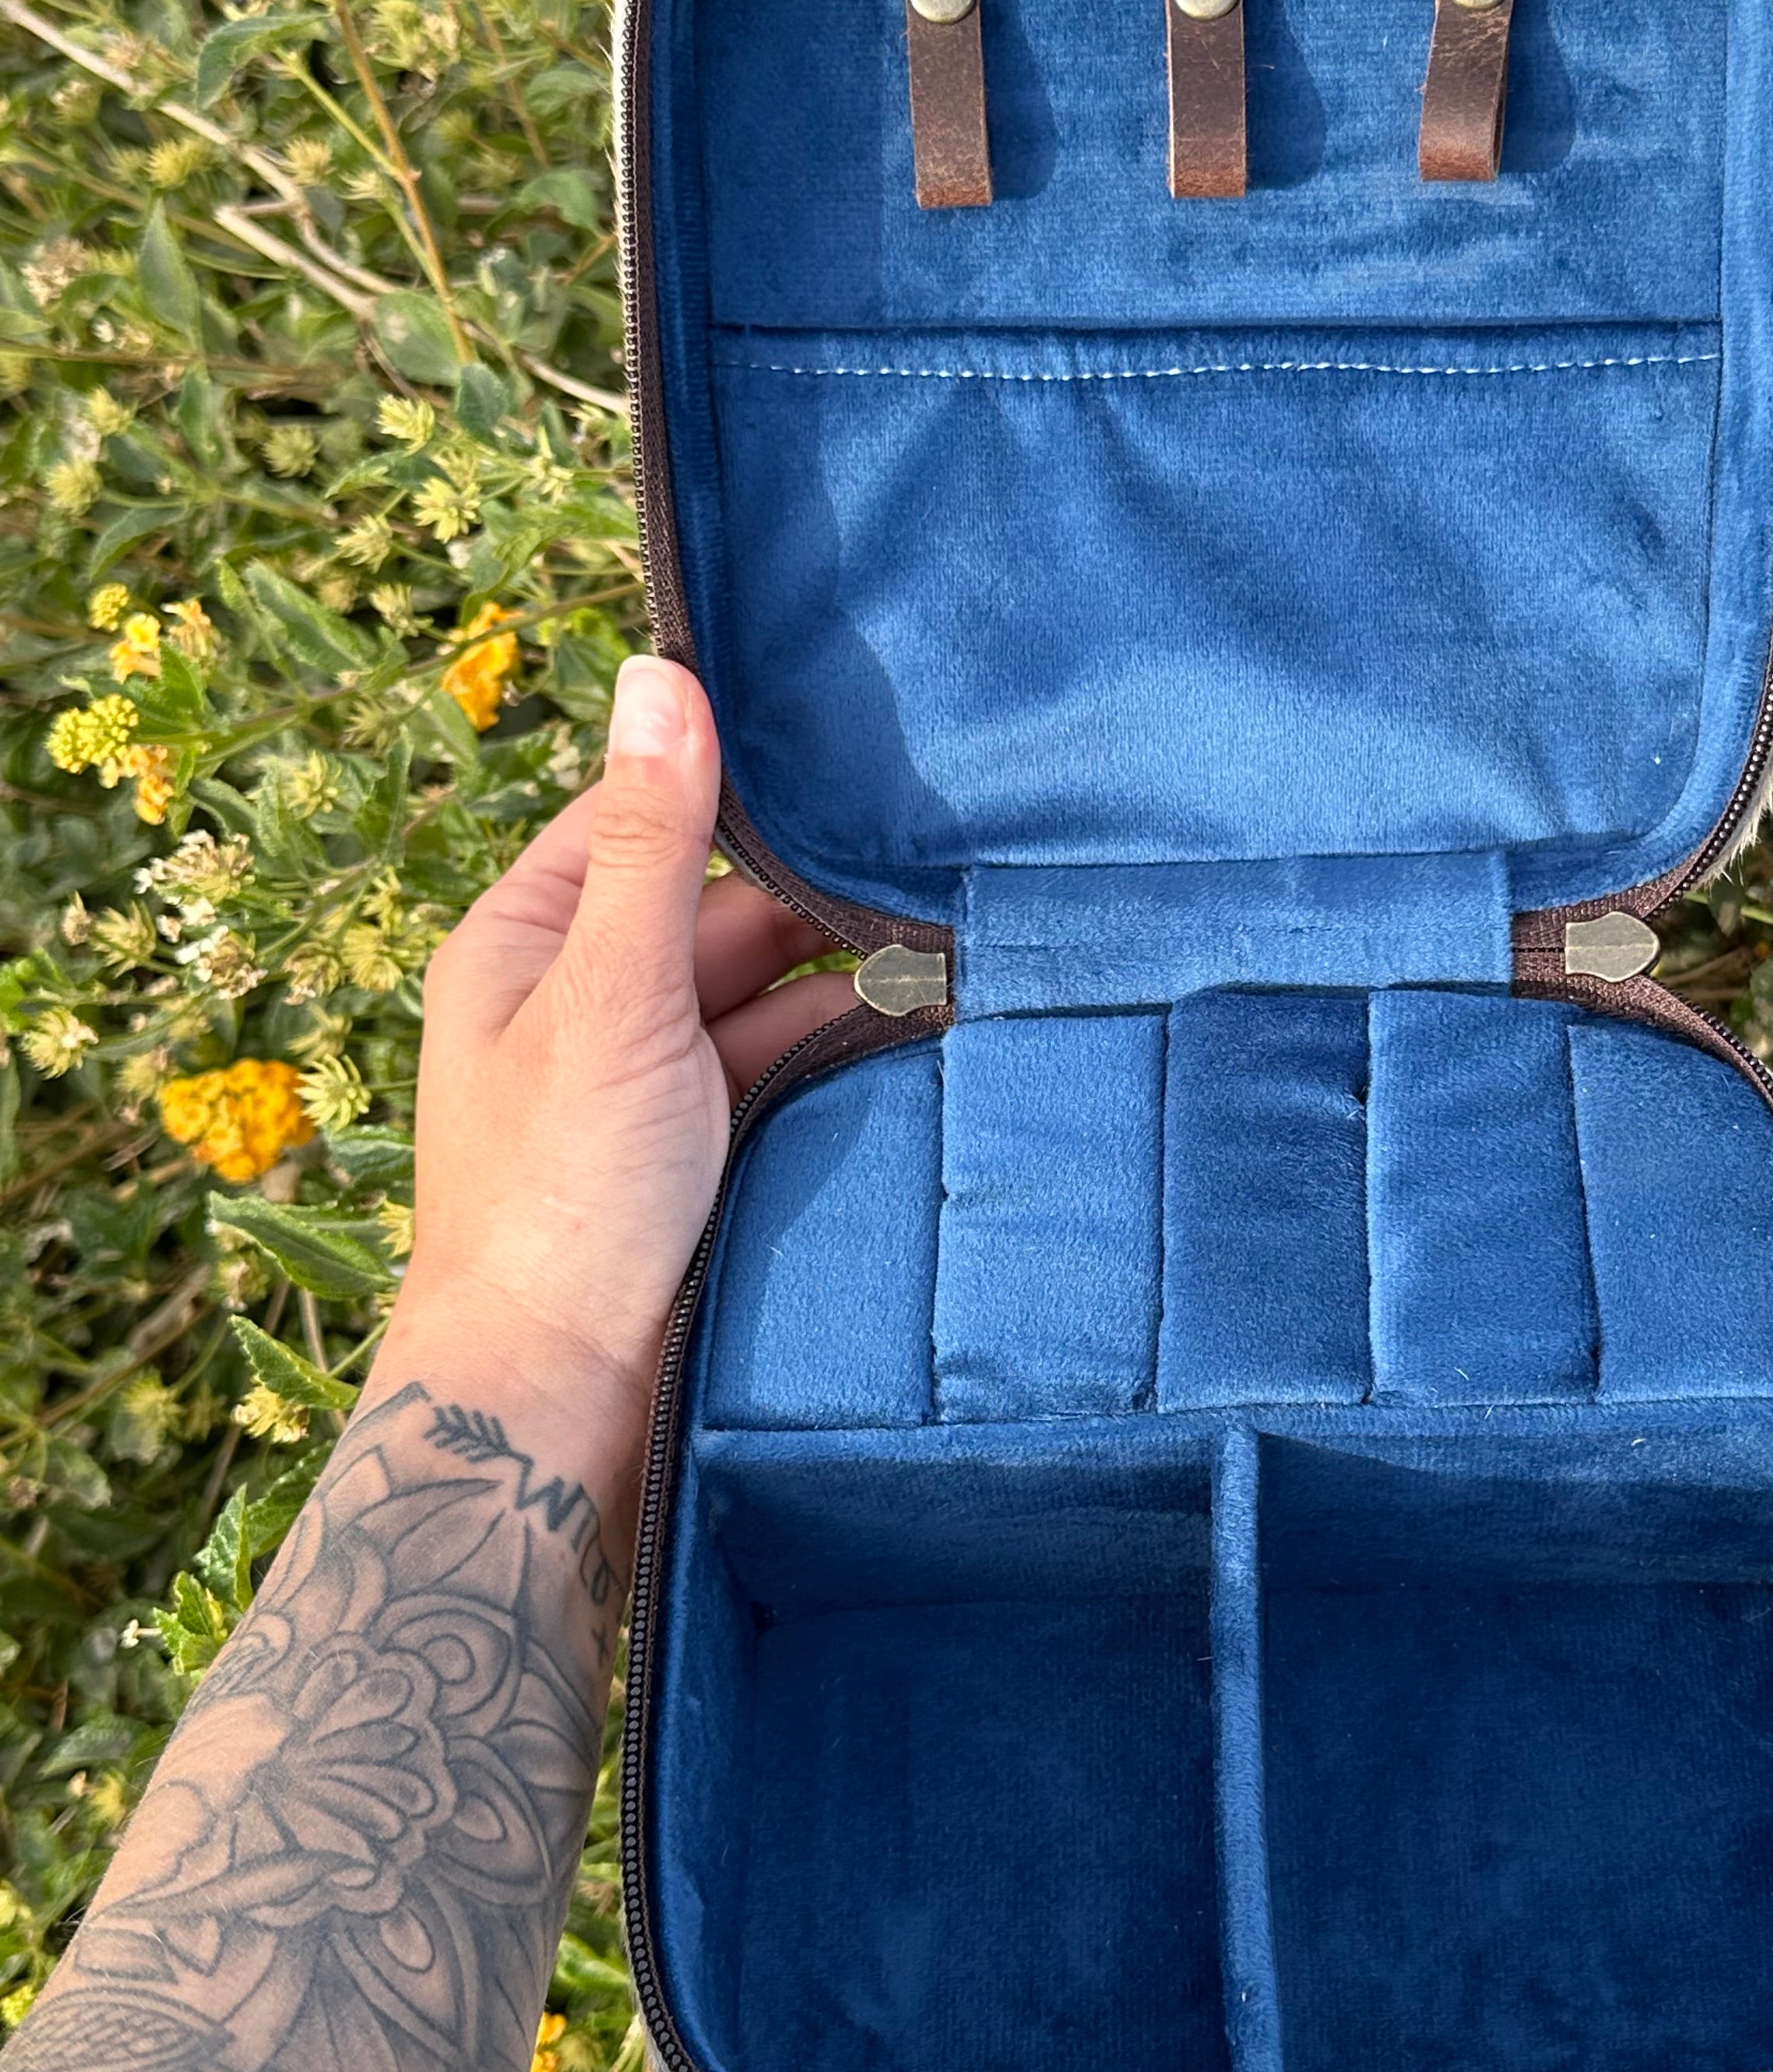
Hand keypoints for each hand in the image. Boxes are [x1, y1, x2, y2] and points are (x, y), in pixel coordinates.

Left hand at [380, 655, 858, 1473]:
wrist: (563, 1400)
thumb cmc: (558, 1195)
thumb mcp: (614, 994)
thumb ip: (656, 843)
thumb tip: (661, 671)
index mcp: (525, 943)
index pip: (642, 819)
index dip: (733, 789)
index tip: (844, 756)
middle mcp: (581, 998)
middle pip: (719, 907)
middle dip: (814, 900)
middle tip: (930, 872)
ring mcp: (645, 1076)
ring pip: (765, 991)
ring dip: (842, 981)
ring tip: (948, 954)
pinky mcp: (702, 1146)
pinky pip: (786, 1069)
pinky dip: (846, 1052)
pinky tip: (923, 1033)